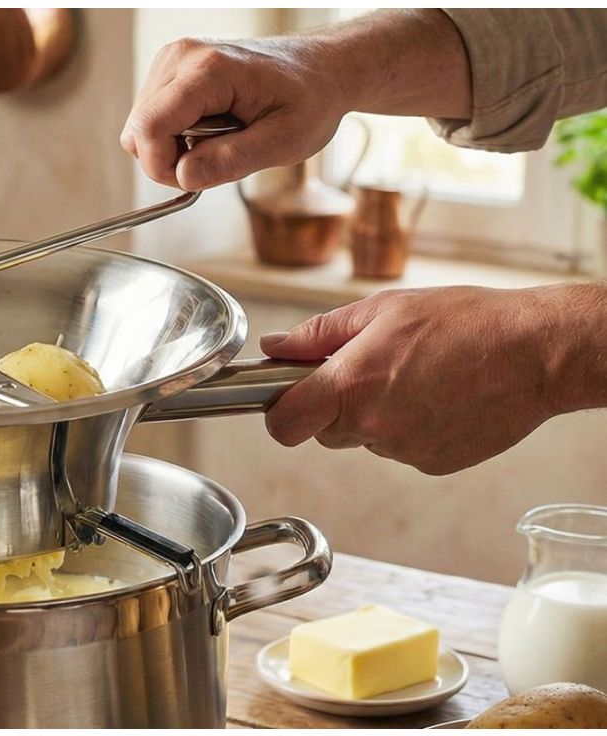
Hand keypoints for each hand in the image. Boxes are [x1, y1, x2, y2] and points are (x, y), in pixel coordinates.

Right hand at [120, 36, 349, 190]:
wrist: (323, 68)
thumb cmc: (310, 99)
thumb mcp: (284, 141)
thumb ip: (232, 160)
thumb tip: (183, 177)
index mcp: (210, 70)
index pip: (149, 128)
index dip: (162, 168)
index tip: (194, 181)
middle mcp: (182, 56)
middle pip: (137, 129)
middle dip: (168, 160)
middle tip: (215, 160)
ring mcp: (174, 59)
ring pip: (140, 126)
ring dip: (173, 147)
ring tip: (219, 139)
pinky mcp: (172, 68)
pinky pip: (152, 117)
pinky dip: (175, 135)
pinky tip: (211, 128)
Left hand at [259, 286, 570, 474]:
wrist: (536, 352)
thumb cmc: (465, 322)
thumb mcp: (381, 310)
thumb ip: (318, 334)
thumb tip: (275, 346)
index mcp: (351, 384)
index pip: (284, 424)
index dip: (279, 413)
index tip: (288, 398)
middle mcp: (373, 425)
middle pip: (324, 432)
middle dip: (334, 406)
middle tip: (368, 370)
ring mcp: (404, 450)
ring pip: (365, 439)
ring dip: (375, 415)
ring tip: (415, 376)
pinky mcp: (433, 464)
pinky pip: (401, 449)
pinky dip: (409, 428)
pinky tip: (437, 397)